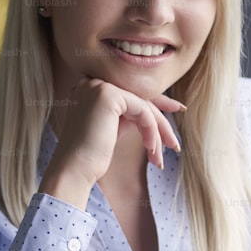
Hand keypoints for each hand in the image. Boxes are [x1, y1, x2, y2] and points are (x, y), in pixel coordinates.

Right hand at [38, 78, 184, 208]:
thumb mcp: (112, 128)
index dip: (154, 102)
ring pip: (143, 106)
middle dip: (160, 121)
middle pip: (138, 98)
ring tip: (158, 158)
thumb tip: (152, 110)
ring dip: (156, 133)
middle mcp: (92, 81)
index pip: (130, 92)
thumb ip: (127, 114)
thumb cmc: (90, 156)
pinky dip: (151, 131)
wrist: (73, 169)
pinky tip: (151, 149)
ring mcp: (99, 86)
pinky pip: (142, 111)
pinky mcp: (108, 95)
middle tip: (175, 144)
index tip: (177, 110)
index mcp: (90, 87)